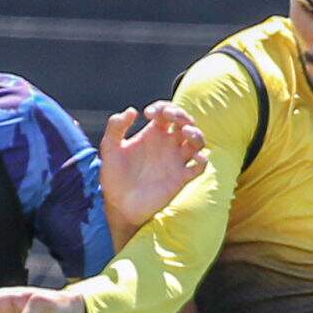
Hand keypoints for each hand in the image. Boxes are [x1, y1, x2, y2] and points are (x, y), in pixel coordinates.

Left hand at [100, 100, 208, 241]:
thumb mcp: (109, 149)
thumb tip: (132, 111)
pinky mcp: (181, 178)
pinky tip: (194, 157)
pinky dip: (202, 160)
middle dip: (181, 114)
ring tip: (185, 132)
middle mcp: (168, 145)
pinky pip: (200, 166)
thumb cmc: (114, 177)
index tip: (149, 114)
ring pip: (197, 141)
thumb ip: (115, 127)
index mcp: (153, 134)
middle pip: (186, 122)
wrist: (119, 205)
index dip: (162, 106)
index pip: (166, 112)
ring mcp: (176, 161)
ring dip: (196, 133)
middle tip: (169, 117)